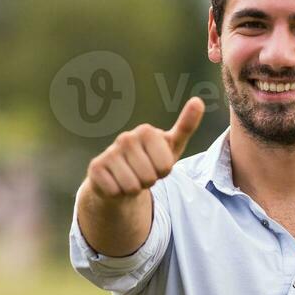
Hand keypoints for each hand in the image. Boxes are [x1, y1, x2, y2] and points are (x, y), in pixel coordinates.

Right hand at [85, 96, 204, 199]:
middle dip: (149, 182)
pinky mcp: (96, 168)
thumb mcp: (172, 146)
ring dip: (134, 189)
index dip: (164, 172)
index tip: (158, 165)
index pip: (165, 166)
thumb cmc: (151, 160)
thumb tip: (198, 101)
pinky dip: (119, 193)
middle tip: (143, 173)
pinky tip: (117, 183)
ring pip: (132, 186)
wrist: (122, 177)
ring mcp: (109, 152)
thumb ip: (186, 126)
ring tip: (132, 178)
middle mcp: (126, 138)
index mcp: (146, 131)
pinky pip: (115, 191)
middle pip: (149, 177)